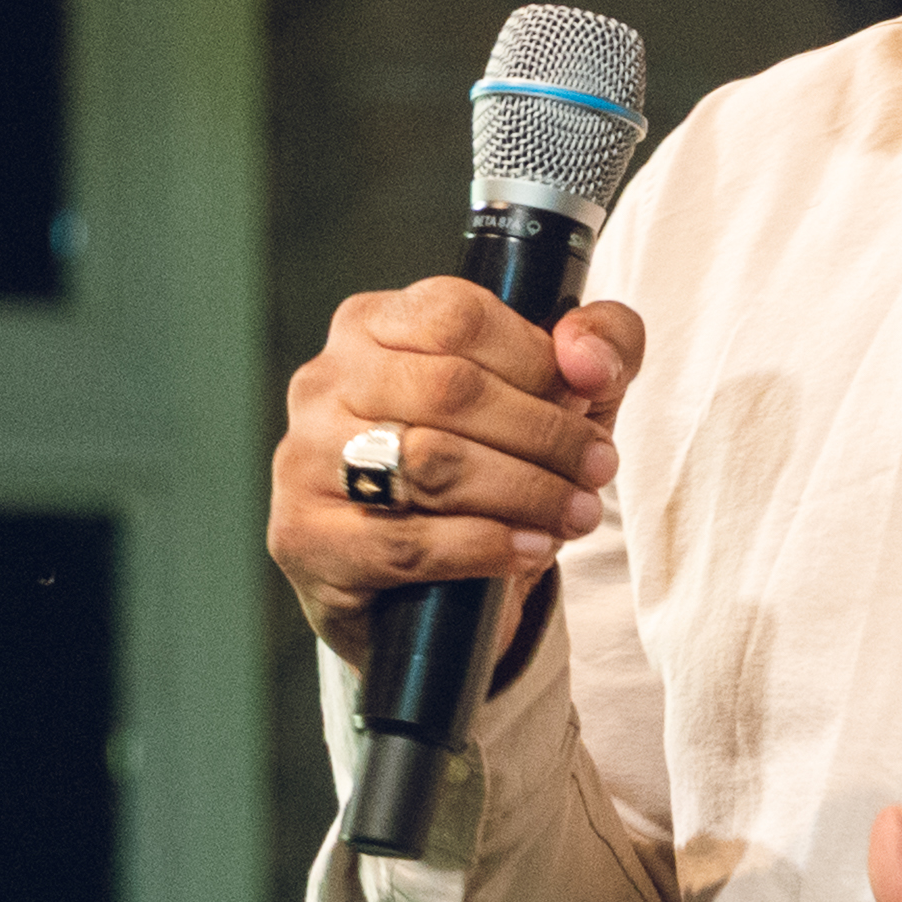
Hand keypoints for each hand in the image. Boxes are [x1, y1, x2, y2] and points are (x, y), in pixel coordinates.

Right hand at [270, 283, 647, 663]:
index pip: (457, 315)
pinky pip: (408, 540)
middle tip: (597, 468)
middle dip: (543, 433)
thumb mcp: (552, 395)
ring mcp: (304, 457)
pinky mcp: (306, 536)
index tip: (590, 398)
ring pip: (431, 462)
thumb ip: (597, 344)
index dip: (536, 358)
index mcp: (372, 324)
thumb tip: (589, 358)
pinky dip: (485, 546)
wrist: (412, 586)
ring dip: (525, 491)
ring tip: (575, 513)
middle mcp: (325, 380)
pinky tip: (529, 548)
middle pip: (450, 389)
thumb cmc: (482, 466)